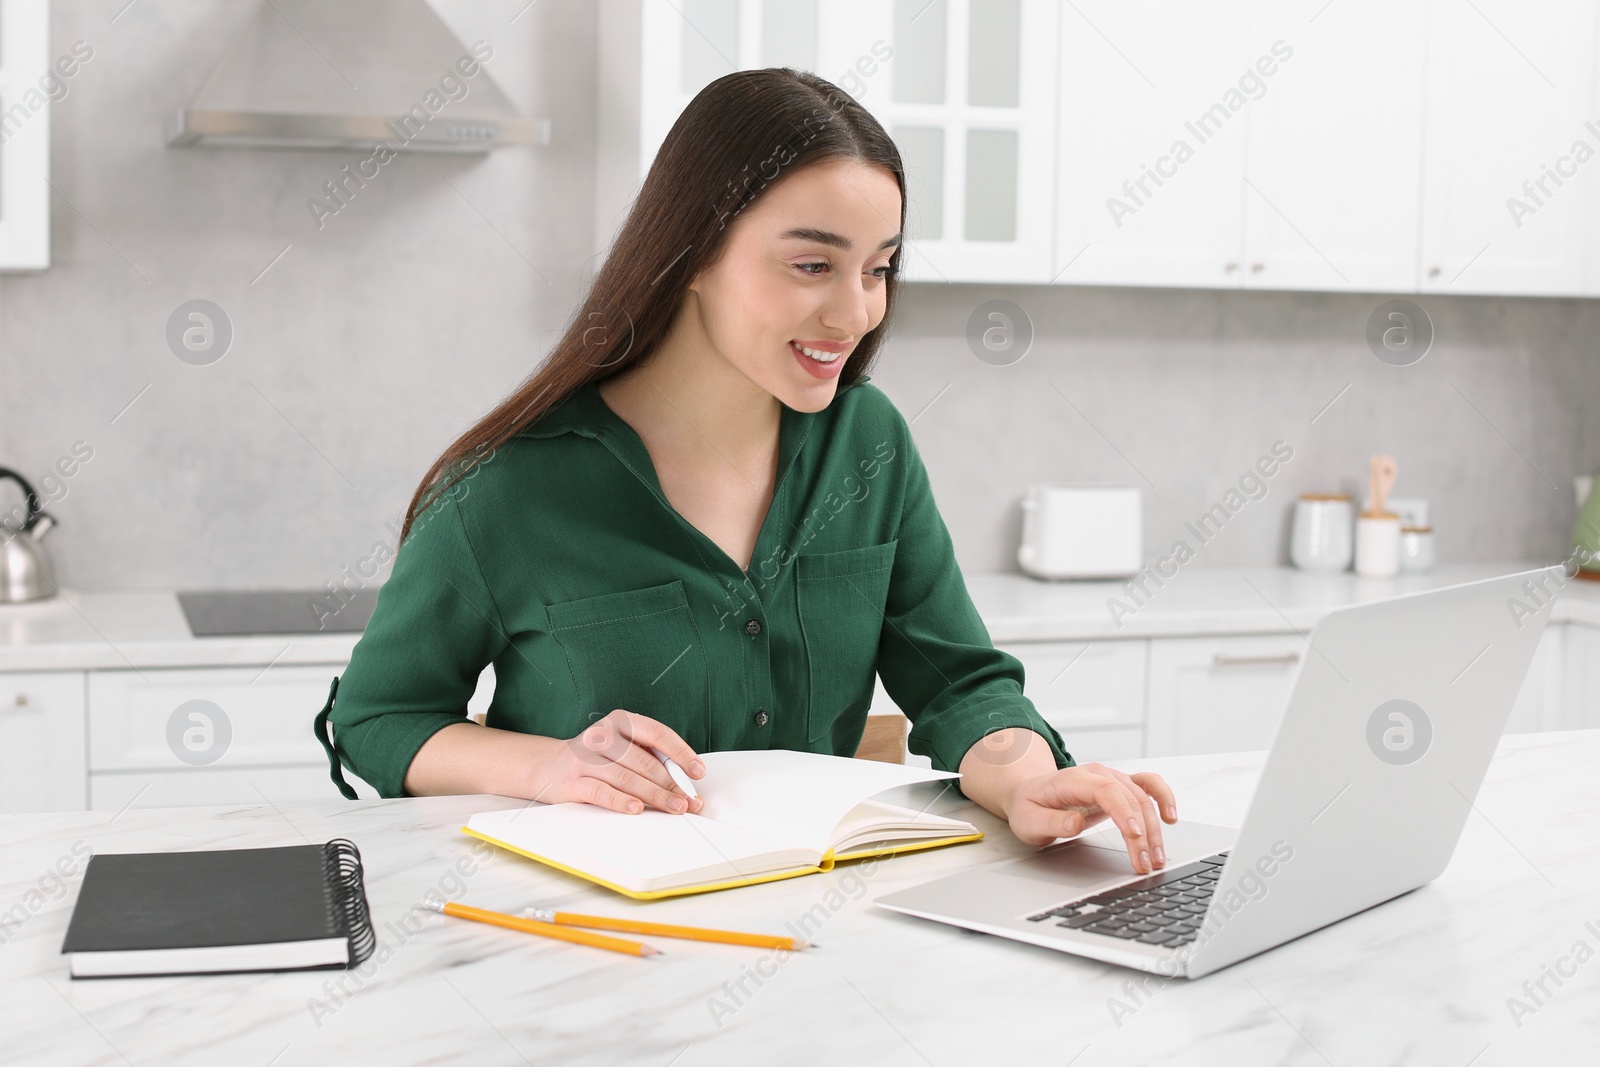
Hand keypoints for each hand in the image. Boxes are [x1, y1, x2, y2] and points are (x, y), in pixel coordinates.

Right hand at [526, 708, 705, 814]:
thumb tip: (685, 782)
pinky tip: (638, 809)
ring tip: (674, 808)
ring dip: (655, 796)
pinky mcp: (573, 780)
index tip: (698, 772)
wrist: (549, 767)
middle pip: (644, 761)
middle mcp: (602, 735)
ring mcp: (585, 758)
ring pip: (627, 777)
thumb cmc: (597, 759)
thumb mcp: (623, 748)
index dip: (681, 753)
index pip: (657, 733)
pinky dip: (621, 801)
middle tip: (689, 802)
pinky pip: (601, 791)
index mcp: (621, 721)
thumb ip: (650, 757)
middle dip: (671, 784)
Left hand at [1003, 762, 1177, 873]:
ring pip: (1143, 798)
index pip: (1106, 791)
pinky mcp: (1120, 787)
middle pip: (1130, 798)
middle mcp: (1098, 774)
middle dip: (1142, 833)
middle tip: (1145, 864)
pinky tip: (1170, 818)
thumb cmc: (1030, 807)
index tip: (1134, 836)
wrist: (1030, 792)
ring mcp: (1112, 778)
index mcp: (1074, 779)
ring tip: (1157, 857)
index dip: (1124, 811)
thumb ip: (1051, 823)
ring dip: (1154, 828)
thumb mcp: (1028, 821)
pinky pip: (1148, 786)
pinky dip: (1163, 798)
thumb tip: (1076, 823)